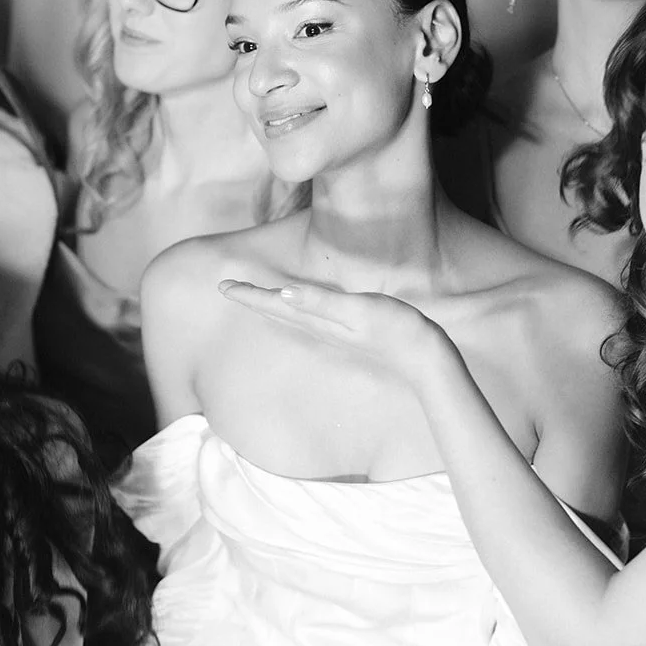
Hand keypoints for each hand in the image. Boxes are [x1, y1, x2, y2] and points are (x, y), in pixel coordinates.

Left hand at [217, 278, 466, 391]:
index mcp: (319, 320)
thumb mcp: (358, 310)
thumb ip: (321, 301)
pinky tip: (295, 310)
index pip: (275, 305)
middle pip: (277, 312)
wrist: (423, 359)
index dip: (248, 294)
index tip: (222, 285)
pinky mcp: (346, 333)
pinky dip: (291, 311)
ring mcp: (333, 333)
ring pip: (290, 317)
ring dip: (267, 305)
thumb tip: (283, 294)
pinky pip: (307, 320)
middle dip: (250, 299)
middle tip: (225, 288)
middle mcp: (321, 328)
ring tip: (250, 296)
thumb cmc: (395, 329)